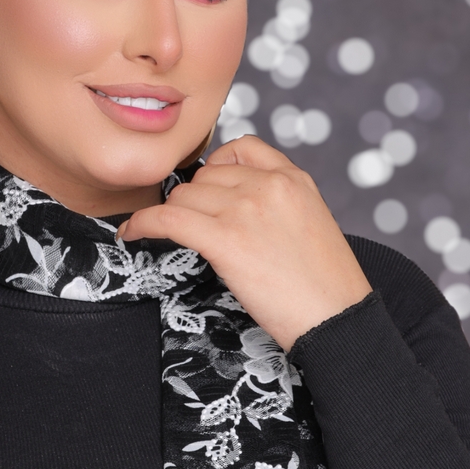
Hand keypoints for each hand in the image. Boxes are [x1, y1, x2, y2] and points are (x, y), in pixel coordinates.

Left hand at [117, 135, 371, 350]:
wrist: (338, 320)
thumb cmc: (326, 285)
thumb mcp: (312, 222)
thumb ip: (277, 200)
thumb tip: (230, 202)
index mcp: (293, 178)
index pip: (240, 148)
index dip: (216, 168)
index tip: (208, 190)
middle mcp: (268, 184)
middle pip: (204, 177)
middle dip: (194, 202)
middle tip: (192, 229)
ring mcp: (246, 208)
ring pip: (183, 196)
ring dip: (172, 216)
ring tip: (167, 236)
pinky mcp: (225, 238)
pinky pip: (166, 219)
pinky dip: (142, 224)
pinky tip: (130, 234)